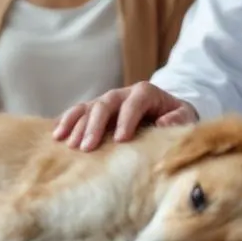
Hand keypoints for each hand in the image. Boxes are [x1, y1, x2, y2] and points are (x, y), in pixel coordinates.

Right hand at [53, 82, 197, 150]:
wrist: (167, 112)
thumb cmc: (175, 117)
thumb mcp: (184, 116)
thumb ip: (178, 119)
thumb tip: (164, 123)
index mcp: (146, 93)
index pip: (134, 102)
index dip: (127, 119)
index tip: (121, 140)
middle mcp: (123, 94)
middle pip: (106, 103)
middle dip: (95, 125)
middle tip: (87, 147)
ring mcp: (108, 101)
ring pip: (88, 107)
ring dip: (77, 124)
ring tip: (68, 143)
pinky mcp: (97, 110)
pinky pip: (79, 112)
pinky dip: (67, 122)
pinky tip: (57, 135)